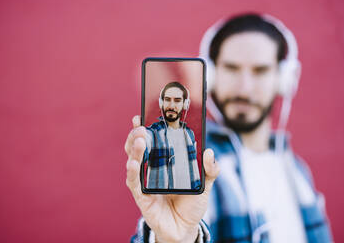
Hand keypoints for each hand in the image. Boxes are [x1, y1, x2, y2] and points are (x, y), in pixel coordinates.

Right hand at [125, 116, 219, 242]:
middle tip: (141, 126)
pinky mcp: (142, 196)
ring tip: (140, 139)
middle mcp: (152, 168)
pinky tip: (134, 162)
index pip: (152, 141)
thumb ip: (210, 169)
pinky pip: (134, 182)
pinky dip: (133, 171)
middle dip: (137, 134)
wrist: (186, 228)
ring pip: (134, 161)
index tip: (142, 115)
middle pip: (138, 147)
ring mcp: (145, 181)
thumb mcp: (205, 184)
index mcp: (164, 161)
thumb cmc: (192, 203)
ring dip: (134, 149)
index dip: (145, 127)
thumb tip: (209, 152)